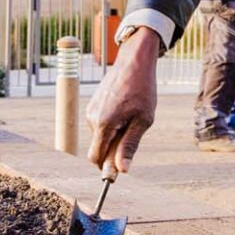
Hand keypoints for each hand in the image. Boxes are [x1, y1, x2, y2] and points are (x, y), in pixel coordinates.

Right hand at [86, 26, 160, 173]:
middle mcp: (92, 118)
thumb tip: (121, 170)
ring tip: (132, 116)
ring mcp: (91, 110)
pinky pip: (101, 124)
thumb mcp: (143, 121)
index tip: (118, 172)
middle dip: (113, 150)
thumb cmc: (142, 90)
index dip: (105, 168)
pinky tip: (126, 109)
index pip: (95, 158)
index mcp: (103, 124)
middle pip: (98, 148)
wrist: (134, 61)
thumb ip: (129, 146)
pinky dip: (112, 125)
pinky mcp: (94, 104)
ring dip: (115, 136)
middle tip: (135, 134)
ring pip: (101, 136)